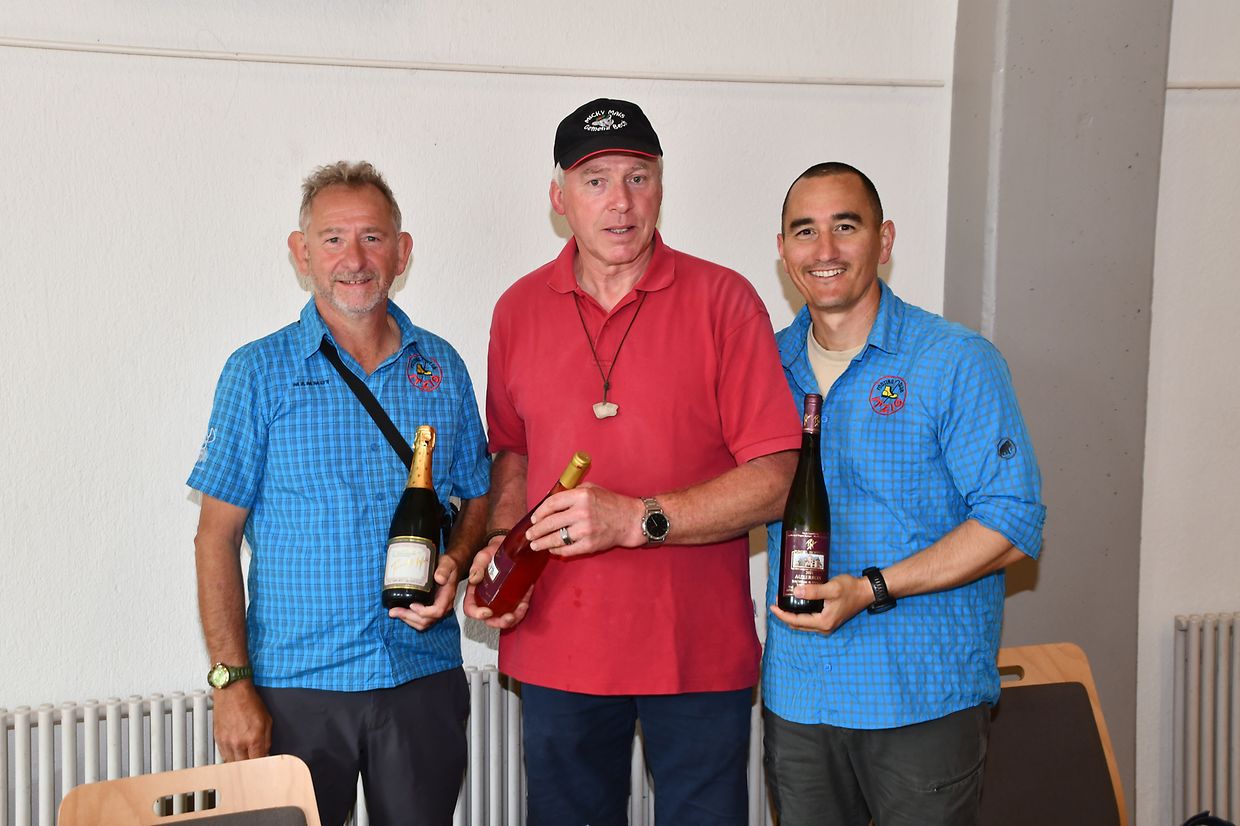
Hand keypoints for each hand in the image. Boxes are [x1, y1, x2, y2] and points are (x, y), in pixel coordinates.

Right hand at [212, 682, 270, 761]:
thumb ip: (267, 739)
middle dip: (251, 767)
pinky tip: (236, 753)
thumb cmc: (249, 702)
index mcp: (253, 738)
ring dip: (240, 763)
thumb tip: (266, 752)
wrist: (232, 691)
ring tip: (245, 759)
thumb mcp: (267, 720)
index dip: (262, 766)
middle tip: (255, 764)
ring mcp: (227, 742)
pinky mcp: (218, 740)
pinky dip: (230, 757)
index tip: (264, 767)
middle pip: (245, 767)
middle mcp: (239, 743)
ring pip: (233, 764)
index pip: (258, 762)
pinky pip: (223, 756)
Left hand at [389, 553, 462, 630]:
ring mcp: (437, 608)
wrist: (451, 568)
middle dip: (409, 617)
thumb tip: (439, 578)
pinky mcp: (431, 608)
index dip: (424, 612)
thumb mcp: (448, 564)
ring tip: (394, 612)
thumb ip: (444, 570)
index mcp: (447, 596)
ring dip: (408, 620)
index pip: (437, 611)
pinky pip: (421, 619)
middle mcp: (443, 605)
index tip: (411, 605)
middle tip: (394, 611)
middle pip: (427, 620)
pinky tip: (400, 612)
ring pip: (423, 623)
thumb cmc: (449, 566)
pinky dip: (410, 618)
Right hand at [462, 535, 531, 628]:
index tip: (487, 612)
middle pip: (489, 618)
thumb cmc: (494, 552)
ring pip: (504, 617)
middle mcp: (487, 598)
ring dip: (513, 619)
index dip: (476, 614)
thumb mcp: (484, 555)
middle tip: (508, 617)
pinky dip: (522, 610)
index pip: (470, 608)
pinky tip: (525, 603)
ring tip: (521, 609)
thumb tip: (474, 578)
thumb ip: (478, 565)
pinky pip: (517, 610)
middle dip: (499, 622)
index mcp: (475, 591)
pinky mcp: (513, 598)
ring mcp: (501, 600)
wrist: (510, 547)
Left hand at [526, 483, 644, 556]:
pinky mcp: (589, 545)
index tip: (534, 518)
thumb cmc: (610, 503)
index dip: (540, 512)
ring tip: (535, 545)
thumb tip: (550, 502)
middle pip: (550, 522)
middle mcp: (582, 512)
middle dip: (536, 530)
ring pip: (556, 538)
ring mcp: (585, 530)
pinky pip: (567, 550)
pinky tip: (552, 549)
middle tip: (529, 534)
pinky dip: (557, 550)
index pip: (552, 503)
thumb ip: (571, 493)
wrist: (630, 520)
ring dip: (542, 543)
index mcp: (581, 496)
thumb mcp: (591, 489)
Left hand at [769, 573, 873, 633]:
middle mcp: (824, 627)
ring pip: (803, 623)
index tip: (772, 606)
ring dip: (792, 615)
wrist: (866, 592)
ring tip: (784, 602)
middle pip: (798, 624)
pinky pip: (810, 620)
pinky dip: (801, 614)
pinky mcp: (829, 620)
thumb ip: (814, 591)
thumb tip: (796, 593)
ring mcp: (827, 625)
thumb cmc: (851, 589)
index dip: (782, 614)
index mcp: (824, 622)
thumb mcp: (831, 588)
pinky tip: (797, 603)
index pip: (796, 621)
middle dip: (785, 614)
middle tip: (776, 601)